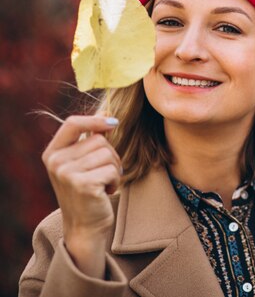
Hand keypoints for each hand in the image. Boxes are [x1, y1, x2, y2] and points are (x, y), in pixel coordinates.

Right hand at [42, 115, 120, 278]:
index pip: (72, 123)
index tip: (114, 122)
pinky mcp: (82, 184)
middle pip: (99, 140)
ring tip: (103, 184)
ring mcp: (67, 173)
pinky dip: (115, 180)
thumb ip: (90, 139)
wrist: (84, 226)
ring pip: (108, 154)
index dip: (95, 120)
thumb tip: (107, 114)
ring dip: (114, 169)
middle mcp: (56, 161)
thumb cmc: (87, 192)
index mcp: (52, 153)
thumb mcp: (82, 163)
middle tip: (104, 174)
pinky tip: (105, 192)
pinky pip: (112, 169)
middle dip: (111, 155)